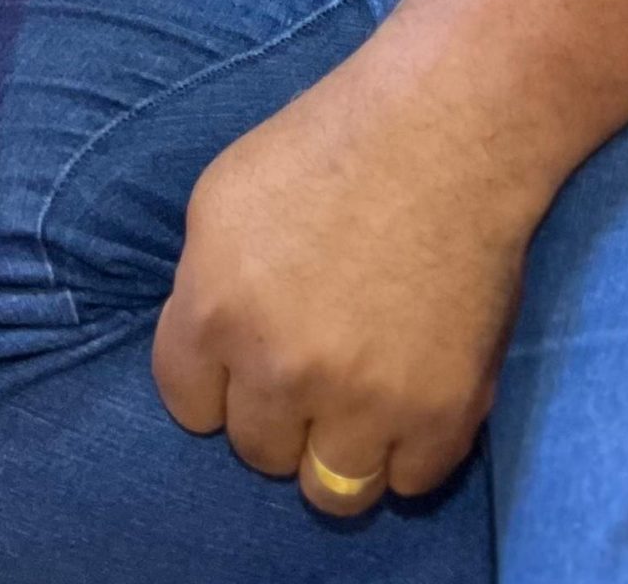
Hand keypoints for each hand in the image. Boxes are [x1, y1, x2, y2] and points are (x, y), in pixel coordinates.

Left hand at [151, 64, 532, 516]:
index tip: (239, 362)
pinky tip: (407, 399)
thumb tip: (207, 350)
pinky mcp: (440, 416)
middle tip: (308, 367)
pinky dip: (405, 451)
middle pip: (257, 450)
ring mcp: (363, 400)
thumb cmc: (323, 149)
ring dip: (336, 452)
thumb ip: (205, 286)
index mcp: (214, 309)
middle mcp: (279, 367)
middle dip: (275, 412)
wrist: (441, 136)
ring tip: (353, 404)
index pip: (186, 404)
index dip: (213, 382)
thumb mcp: (221, 202)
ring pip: (330, 491)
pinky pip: (407, 483)